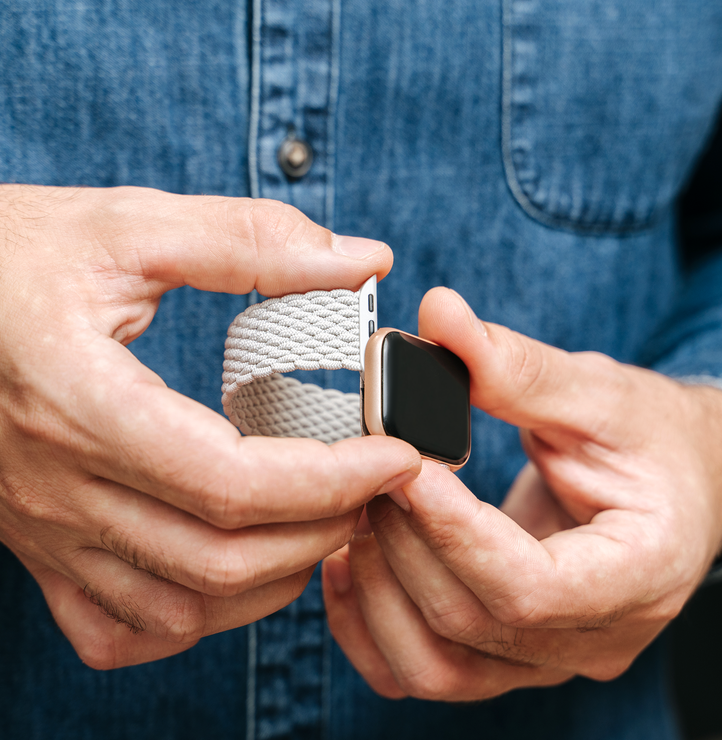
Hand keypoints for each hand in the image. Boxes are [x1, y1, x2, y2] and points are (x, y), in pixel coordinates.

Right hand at [0, 184, 420, 669]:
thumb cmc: (4, 256)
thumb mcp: (127, 224)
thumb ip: (249, 240)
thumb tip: (364, 260)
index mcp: (80, 399)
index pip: (234, 483)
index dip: (335, 479)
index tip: (397, 455)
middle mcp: (57, 484)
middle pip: (221, 557)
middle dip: (324, 530)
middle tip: (376, 486)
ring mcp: (43, 528)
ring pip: (181, 605)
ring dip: (274, 577)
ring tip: (327, 522)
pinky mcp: (37, 544)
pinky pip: (120, 628)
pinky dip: (196, 615)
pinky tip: (233, 569)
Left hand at [323, 286, 721, 699]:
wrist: (668, 483)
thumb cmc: (649, 440)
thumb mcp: (599, 394)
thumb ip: (518, 366)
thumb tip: (440, 315)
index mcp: (640, 573)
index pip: (531, 586)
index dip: (454, 531)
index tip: (404, 467)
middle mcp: (593, 636)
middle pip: (469, 622)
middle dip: (402, 542)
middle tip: (369, 471)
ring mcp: (545, 656)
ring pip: (436, 666)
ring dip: (377, 591)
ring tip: (356, 514)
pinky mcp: (506, 653)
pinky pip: (423, 670)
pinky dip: (371, 625)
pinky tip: (351, 563)